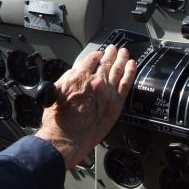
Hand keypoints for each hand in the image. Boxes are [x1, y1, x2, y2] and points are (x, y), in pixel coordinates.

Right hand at [36, 45, 136, 168]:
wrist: (66, 139)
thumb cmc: (58, 121)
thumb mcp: (55, 92)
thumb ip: (67, 78)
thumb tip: (75, 73)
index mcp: (79, 77)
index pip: (91, 59)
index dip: (96, 54)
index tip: (99, 53)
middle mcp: (95, 82)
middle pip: (106, 62)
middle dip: (110, 54)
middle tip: (114, 48)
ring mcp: (108, 92)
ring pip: (118, 69)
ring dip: (122, 59)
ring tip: (124, 53)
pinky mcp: (116, 104)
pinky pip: (126, 83)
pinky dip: (130, 72)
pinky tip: (133, 66)